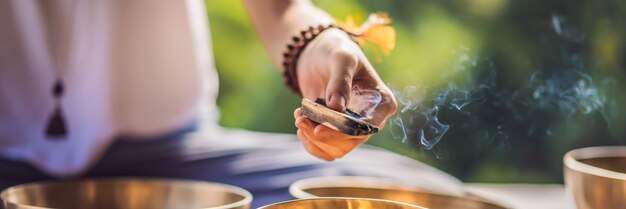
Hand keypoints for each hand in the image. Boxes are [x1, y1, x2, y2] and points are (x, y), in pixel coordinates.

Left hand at [294, 28, 397, 160]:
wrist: (319, 54)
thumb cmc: (337, 51)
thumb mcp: (341, 59)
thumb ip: (341, 80)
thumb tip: (336, 106)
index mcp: (381, 102)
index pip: (368, 126)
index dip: (344, 132)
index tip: (319, 128)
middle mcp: (370, 119)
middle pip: (350, 142)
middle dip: (323, 135)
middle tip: (301, 120)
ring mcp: (352, 128)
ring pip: (336, 150)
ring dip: (313, 140)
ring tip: (299, 119)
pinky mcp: (335, 132)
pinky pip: (324, 149)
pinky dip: (309, 140)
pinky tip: (300, 121)